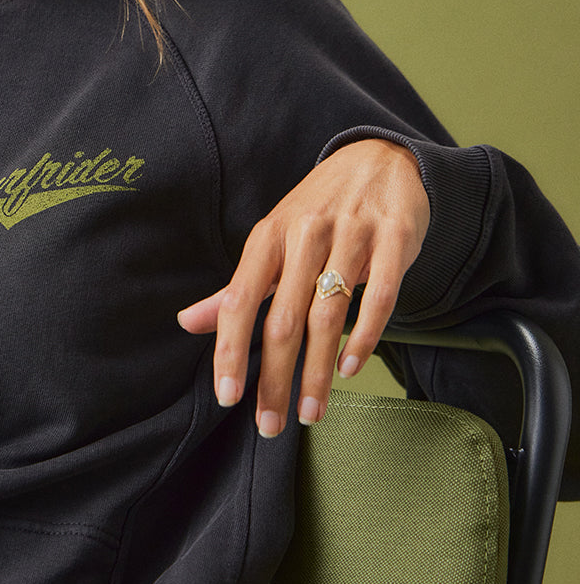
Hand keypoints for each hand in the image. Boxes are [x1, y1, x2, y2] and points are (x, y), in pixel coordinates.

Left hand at [177, 138, 429, 437]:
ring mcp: (351, 234)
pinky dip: (365, 336)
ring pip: (329, 314)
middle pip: (284, 318)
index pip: (239, 298)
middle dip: (274, 378)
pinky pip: (378, 295)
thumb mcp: (272, 241)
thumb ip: (238, 287)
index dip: (230, 348)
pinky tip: (350, 369)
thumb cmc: (316, 210)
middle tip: (270, 425)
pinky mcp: (394, 238)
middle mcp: (305, 234)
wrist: (377, 159)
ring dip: (317, 371)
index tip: (227, 395)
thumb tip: (188, 323)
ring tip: (310, 413)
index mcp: (269, 236)